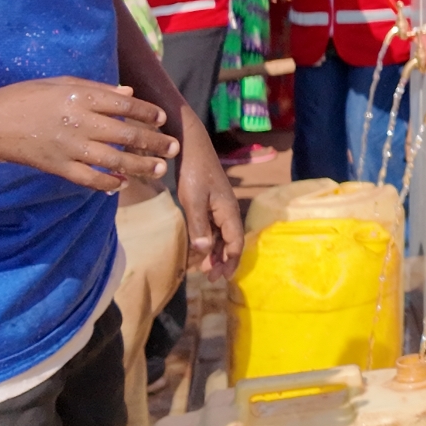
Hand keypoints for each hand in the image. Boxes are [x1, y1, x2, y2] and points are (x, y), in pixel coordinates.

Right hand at [0, 78, 178, 191]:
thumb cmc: (27, 97)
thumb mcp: (62, 83)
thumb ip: (98, 88)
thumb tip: (129, 93)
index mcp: (81, 97)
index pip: (125, 105)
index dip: (148, 112)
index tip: (162, 118)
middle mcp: (79, 122)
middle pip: (126, 134)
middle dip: (154, 142)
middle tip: (174, 148)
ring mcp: (69, 147)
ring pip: (114, 160)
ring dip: (140, 166)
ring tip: (160, 169)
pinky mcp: (58, 167)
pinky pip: (90, 179)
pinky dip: (109, 183)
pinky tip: (124, 184)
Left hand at [173, 115, 243, 277]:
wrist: (191, 146)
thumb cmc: (194, 172)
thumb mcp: (193, 200)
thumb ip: (199, 225)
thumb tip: (206, 250)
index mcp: (228, 211)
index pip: (235, 242)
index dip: (230, 261)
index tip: (220, 278)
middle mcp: (228, 211)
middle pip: (230, 241)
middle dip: (222, 260)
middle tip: (210, 278)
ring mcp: (219, 206)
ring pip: (222, 235)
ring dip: (215, 252)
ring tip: (204, 268)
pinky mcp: (210, 202)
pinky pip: (214, 227)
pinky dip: (209, 240)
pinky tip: (200, 247)